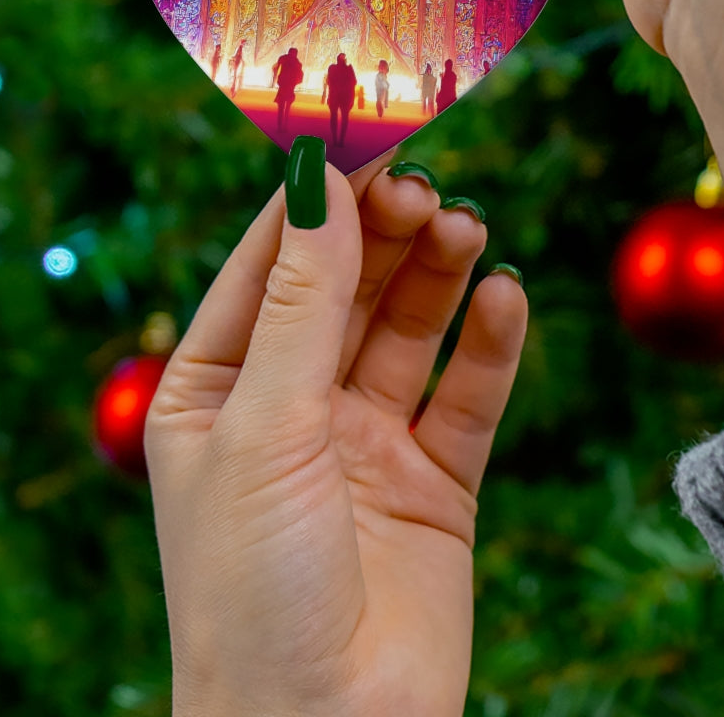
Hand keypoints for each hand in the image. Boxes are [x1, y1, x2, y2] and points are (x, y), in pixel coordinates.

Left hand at [145, 152, 526, 716]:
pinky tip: (506, 297)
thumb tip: (318, 177)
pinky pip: (468, 393)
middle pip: (349, 287)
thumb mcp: (265, 426)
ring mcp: (367, 442)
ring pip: (411, 328)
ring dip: (440, 273)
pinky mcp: (437, 480)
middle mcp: (293, 408)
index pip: (270, 265)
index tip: (367, 133)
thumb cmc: (253, 591)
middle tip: (427, 188)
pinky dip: (490, 343)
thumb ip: (303, 301)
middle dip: (386, 232)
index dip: (318, 199)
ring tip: (468, 229)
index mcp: (218, 391)